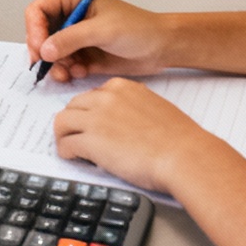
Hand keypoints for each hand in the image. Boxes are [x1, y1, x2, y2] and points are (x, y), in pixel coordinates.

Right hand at [21, 0, 173, 83]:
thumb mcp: (103, 30)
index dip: (34, 30)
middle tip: (51, 66)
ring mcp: (75, 37)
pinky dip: (68, 71)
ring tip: (70, 72)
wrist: (161, 48)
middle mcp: (70, 16)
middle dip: (44, 52)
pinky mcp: (82, 55)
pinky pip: (63, 65)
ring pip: (49, 53)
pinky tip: (83, 72)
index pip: (38, 10)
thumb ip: (71, 39)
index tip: (39, 49)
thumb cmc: (138, 29)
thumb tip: (45, 50)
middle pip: (40, 33)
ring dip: (56, 65)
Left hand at [53, 78, 222, 194]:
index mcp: (122, 87)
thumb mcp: (155, 108)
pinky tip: (74, 158)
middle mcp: (106, 98)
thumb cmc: (179, 139)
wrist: (184, 155)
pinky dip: (66, 152)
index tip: (92, 124)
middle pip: (73, 105)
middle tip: (78, 137)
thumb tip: (124, 123)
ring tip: (71, 148)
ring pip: (62, 122)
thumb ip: (134, 108)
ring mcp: (96, 118)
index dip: (90, 112)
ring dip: (64, 136)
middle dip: (74, 122)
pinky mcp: (90, 141)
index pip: (93, 95)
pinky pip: (65, 143)